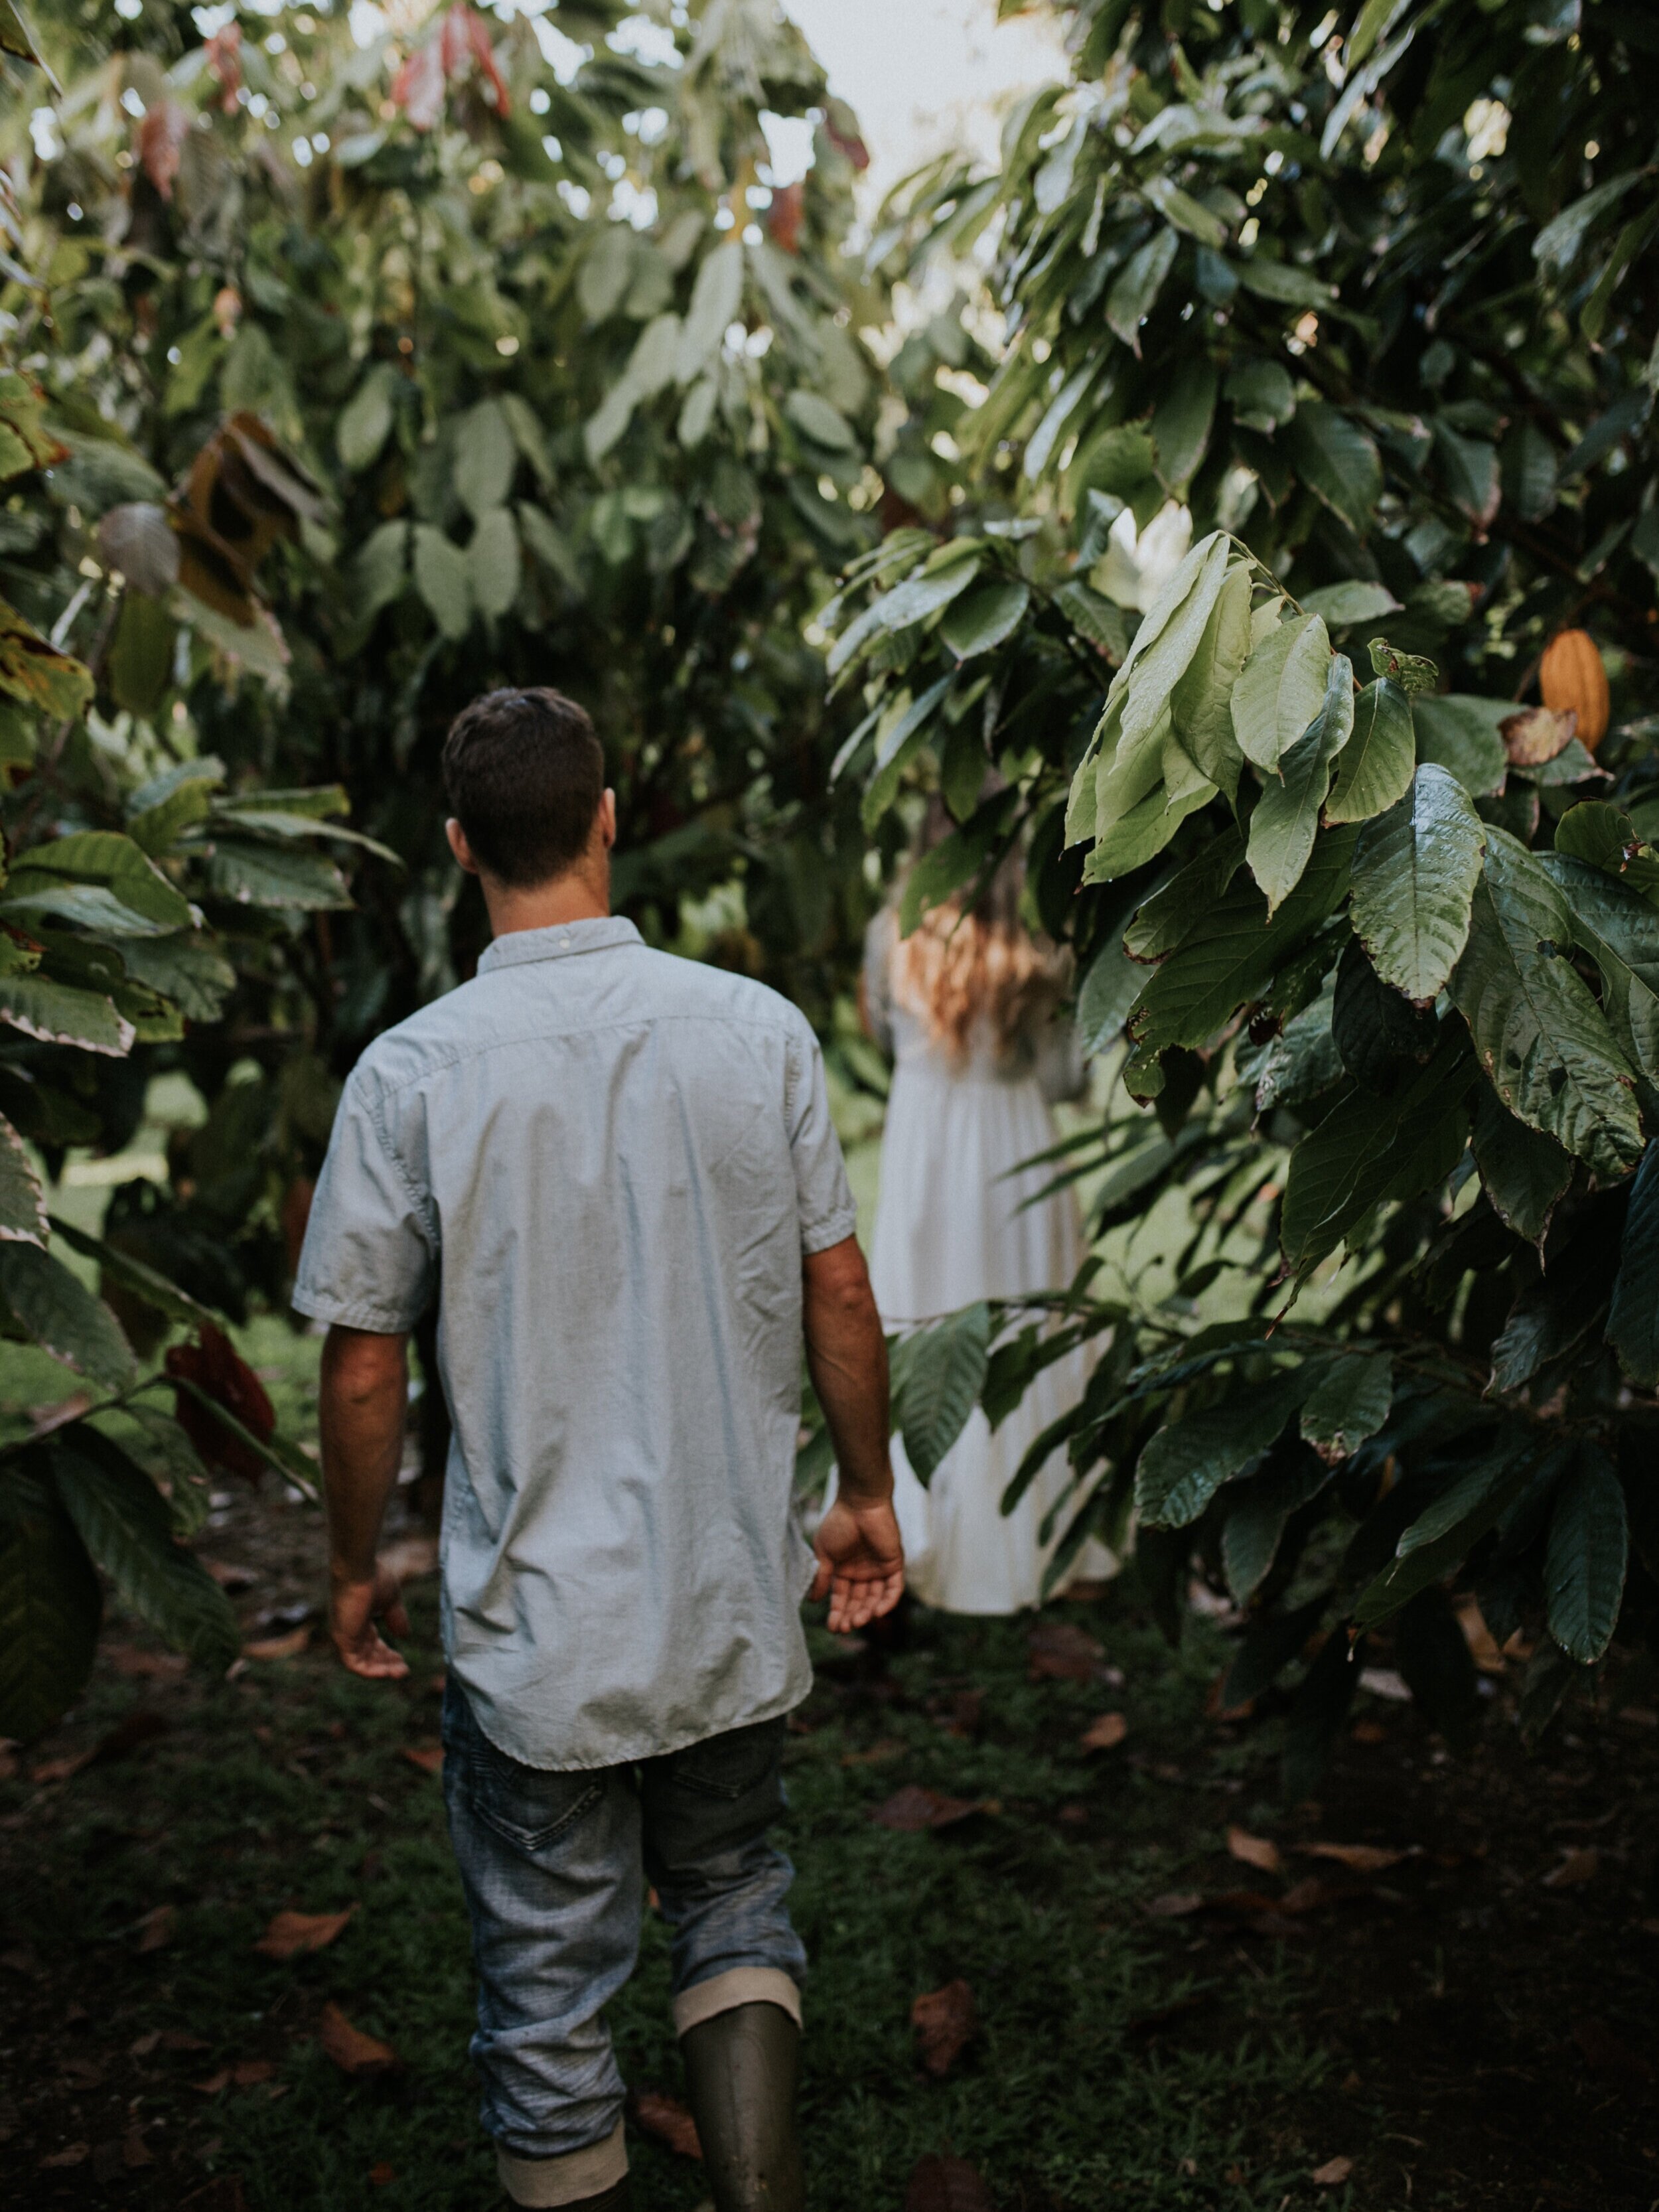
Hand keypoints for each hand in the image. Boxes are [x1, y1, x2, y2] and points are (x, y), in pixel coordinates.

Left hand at [329, 1557, 410, 1680]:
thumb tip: (405, 1635)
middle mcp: (350, 1629)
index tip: (403, 1660)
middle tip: (404, 1671)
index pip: (372, 1644)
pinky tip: (387, 1672)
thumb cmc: (374, 1578)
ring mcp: (345, 1635)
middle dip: (387, 1664)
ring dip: (382, 1670)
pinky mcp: (342, 1640)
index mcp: (359, 1619)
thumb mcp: (391, 1600)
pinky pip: (354, 1664)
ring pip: (362, 1662)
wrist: (359, 1570)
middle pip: (368, 1654)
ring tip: (401, 1673)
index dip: (387, 1654)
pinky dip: (371, 1671)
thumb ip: (396, 1618)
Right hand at [810, 1493, 903, 1633]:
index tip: (831, 1627)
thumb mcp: (824, 1553)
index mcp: (844, 1569)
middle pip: (858, 1601)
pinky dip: (887, 1602)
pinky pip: (894, 1589)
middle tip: (844, 1628)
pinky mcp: (894, 1564)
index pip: (842, 1597)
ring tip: (856, 1622)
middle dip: (850, 1616)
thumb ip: (822, 1577)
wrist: (859, 1504)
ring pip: (875, 1598)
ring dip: (866, 1612)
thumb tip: (813, 1600)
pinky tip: (875, 1612)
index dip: (837, 1612)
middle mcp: (862, 1571)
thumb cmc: (839, 1523)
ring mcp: (879, 1568)